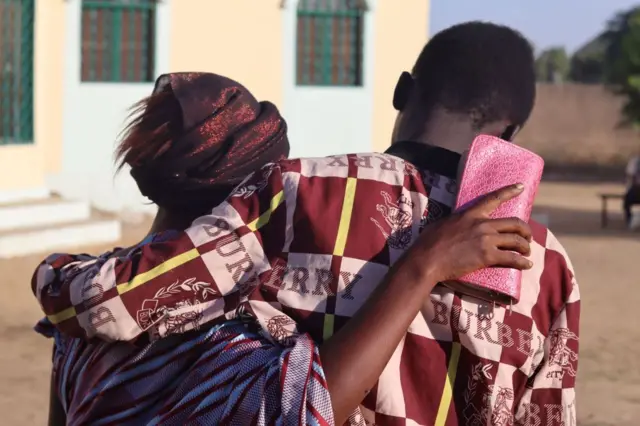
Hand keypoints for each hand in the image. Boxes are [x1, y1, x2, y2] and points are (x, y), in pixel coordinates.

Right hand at [411, 183, 532, 281]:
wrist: (428, 259)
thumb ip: (456, 222)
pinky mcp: (487, 256)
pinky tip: (527, 264)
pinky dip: (522, 262)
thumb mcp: (443, 223)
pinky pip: (512, 258)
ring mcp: (486, 240)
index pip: (493, 199)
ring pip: (516, 240)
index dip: (510, 191)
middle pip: (514, 223)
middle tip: (527, 237)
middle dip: (525, 230)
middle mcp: (482, 224)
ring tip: (527, 252)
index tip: (521, 187)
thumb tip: (457, 224)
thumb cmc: (428, 242)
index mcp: (470, 214)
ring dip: (525, 246)